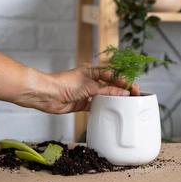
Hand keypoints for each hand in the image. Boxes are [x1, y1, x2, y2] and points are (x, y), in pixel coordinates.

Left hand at [14, 67, 139, 113]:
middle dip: (121, 89)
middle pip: (109, 85)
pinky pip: (96, 105)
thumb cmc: (65, 84)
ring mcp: (86, 92)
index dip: (123, 80)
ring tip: (126, 103)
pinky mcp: (82, 103)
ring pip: (104, 95)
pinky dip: (104, 107)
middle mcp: (90, 81)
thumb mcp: (89, 85)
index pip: (112, 74)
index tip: (132, 86)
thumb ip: (107, 90)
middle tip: (134, 94)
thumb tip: (123, 92)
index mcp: (91, 71)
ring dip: (114, 99)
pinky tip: (112, 110)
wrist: (47, 95)